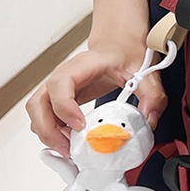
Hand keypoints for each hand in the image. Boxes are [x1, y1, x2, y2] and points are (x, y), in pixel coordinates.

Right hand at [25, 41, 166, 156]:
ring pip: (36, 111)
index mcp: (84, 65)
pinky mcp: (59, 97)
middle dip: (48, 129)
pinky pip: (44, 116)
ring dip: (47, 133)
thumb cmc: (125, 51)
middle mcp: (65, 75)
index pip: (61, 82)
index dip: (64, 107)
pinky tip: (69, 140)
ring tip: (69, 147)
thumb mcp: (146, 70)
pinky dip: (51, 132)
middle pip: (38, 102)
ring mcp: (58, 86)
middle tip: (69, 148)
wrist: (118, 42)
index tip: (80, 125)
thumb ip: (152, 95)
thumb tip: (149, 119)